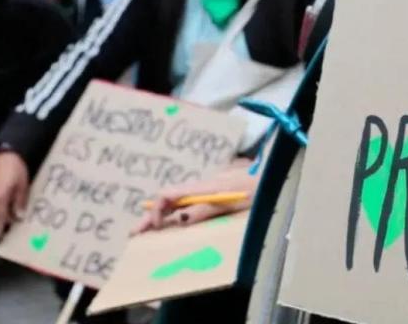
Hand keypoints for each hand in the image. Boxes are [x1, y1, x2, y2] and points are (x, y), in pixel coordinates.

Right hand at [0, 151, 29, 239]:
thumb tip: (18, 217)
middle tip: (15, 225)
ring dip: (5, 212)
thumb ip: (20, 202)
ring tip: (16, 216)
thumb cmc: (16, 169)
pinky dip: (2, 205)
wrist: (5, 154)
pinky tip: (11, 205)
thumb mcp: (22, 186)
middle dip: (5, 220)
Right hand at [133, 159, 256, 234]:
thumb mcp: (231, 203)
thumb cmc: (255, 189)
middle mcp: (201, 185)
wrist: (272, 175)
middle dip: (152, 215)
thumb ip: (205, 209)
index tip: (153, 228)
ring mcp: (208, 187)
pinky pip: (190, 201)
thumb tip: (179, 220)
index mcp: (202, 187)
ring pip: (179, 200)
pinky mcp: (215, 190)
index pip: (168, 195)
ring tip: (149, 229)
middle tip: (135, 232)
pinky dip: (177, 211)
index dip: (155, 210)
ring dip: (163, 214)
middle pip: (170, 198)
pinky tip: (174, 220)